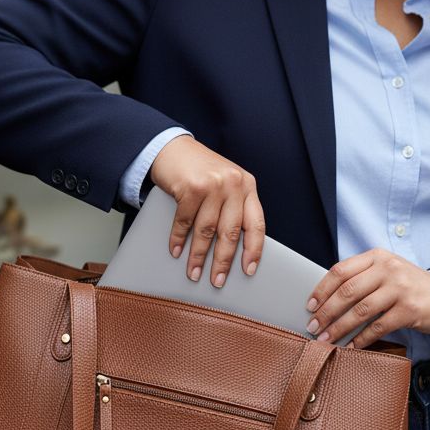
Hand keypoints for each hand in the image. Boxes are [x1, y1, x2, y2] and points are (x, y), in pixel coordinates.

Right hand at [149, 135, 264, 286]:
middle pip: (231, 232)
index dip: (254, 250)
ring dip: (198, 255)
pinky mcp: (191, 186)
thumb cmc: (200, 171)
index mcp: (248, 186)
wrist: (173, 148)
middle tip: (217, 280)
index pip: (256, 224)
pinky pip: (185, 222)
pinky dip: (178, 239)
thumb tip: (233, 250)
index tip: (248, 270)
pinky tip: (176, 251)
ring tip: (194, 272)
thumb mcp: (225, 185)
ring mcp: (213, 184)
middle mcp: (234, 184)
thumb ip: (233, 209)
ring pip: (207, 230)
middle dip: (222, 261)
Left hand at [305, 248, 429, 346]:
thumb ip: (361, 277)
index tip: (310, 305)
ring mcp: (400, 289)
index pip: (341, 270)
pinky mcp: (409, 310)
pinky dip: (361, 339)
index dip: (322, 289)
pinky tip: (350, 346)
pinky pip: (378, 327)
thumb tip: (325, 299)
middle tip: (314, 326)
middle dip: (326, 311)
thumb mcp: (387, 271)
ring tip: (326, 339)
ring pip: (360, 311)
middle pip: (348, 291)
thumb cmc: (409, 286)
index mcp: (378, 256)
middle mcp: (389, 269)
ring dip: (339, 328)